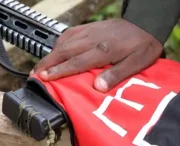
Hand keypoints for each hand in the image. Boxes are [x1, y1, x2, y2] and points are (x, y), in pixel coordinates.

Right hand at [31, 19, 163, 91]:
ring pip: (64, 42)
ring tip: (40, 67)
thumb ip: (117, 74)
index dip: (58, 71)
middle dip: (47, 63)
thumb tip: (98, 87)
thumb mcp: (137, 63)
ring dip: (50, 54)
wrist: (145, 23)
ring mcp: (89, 31)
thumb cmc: (143, 46)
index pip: (76, 62)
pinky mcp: (90, 27)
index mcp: (103, 50)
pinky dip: (59, 43)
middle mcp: (92, 40)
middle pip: (64, 51)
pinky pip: (69, 33)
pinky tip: (56, 50)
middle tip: (34, 75)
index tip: (43, 78)